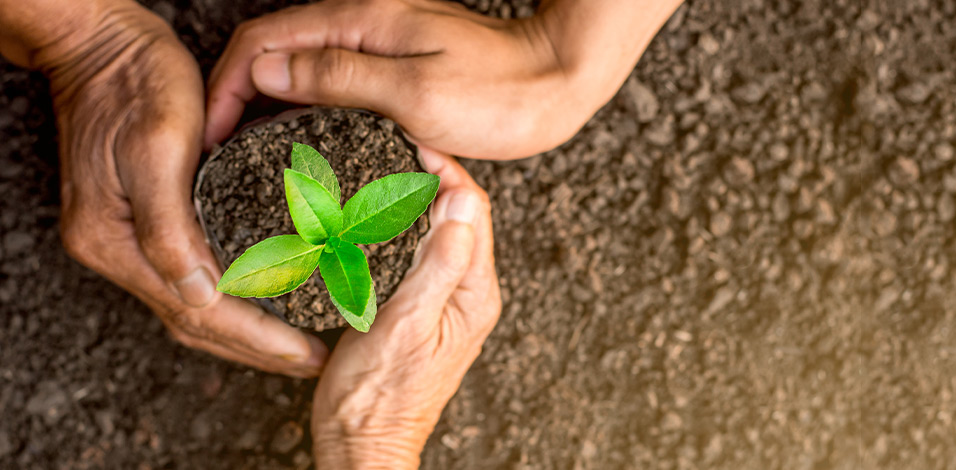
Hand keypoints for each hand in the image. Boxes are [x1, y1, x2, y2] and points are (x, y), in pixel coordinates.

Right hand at [31, 1, 326, 376]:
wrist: (102, 49)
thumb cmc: (134, 86)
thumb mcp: (157, 147)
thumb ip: (169, 226)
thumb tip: (197, 294)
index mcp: (115, 240)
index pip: (198, 310)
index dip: (256, 336)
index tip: (304, 351)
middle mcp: (117, 251)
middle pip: (195, 322)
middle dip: (256, 347)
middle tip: (312, 360)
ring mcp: (126, 241)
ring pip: (192, 308)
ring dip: (244, 333)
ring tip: (295, 344)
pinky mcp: (141, 225)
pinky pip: (189, 280)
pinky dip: (229, 301)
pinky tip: (264, 301)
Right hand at [205, 0, 682, 159]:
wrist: (558, 84)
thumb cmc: (500, 92)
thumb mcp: (415, 92)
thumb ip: (338, 78)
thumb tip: (264, 70)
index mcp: (360, 22)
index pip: (264, 39)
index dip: (226, 84)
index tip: (211, 135)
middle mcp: (364, 27)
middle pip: (275, 50)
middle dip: (237, 95)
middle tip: (222, 154)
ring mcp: (380, 47)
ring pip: (302, 69)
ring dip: (269, 105)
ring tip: (251, 158)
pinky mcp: (397, 69)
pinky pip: (335, 84)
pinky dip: (308, 111)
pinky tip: (306, 148)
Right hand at [311, 149, 499, 468]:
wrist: (361, 445)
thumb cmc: (378, 397)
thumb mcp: (407, 324)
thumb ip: (438, 264)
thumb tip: (463, 202)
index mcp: (474, 294)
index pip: (474, 211)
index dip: (448, 171)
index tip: (415, 141)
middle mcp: (469, 294)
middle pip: (462, 216)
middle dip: (436, 176)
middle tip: (399, 143)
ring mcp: (447, 301)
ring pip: (442, 231)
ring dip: (421, 197)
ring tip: (390, 165)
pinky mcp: (423, 309)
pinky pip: (422, 252)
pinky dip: (405, 225)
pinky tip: (381, 213)